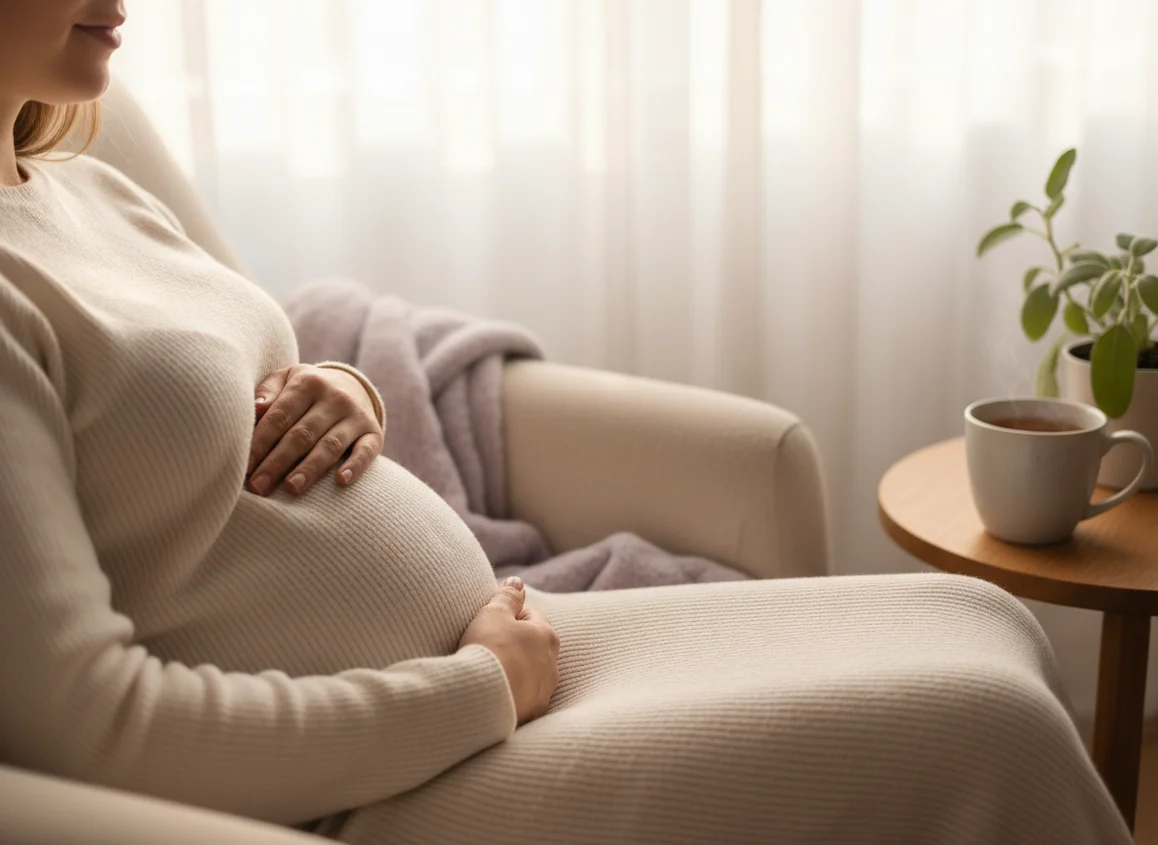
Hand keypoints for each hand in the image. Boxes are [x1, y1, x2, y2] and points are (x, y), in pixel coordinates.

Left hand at [247, 364, 383, 495]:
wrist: (352, 385)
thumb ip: (268, 392)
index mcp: (308, 382)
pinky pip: (366, 452)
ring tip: (291, 488)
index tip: (244, 466)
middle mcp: (335, 397)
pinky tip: (341, 481)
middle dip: (278, 462)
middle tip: (258, 486)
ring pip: (330, 445)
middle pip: (302, 434)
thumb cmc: (307, 390)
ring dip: (310, 468)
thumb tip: (254, 408)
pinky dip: (355, 466)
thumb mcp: (287, 379)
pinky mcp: (374, 433)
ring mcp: (356, 416)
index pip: (280, 416)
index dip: (261, 442)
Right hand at [459, 577, 559, 724]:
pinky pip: (523, 698)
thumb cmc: (488, 648)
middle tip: (488, 647)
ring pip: (531, 674)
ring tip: (490, 671)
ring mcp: (544, 691)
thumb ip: (507, 596)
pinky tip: (493, 691)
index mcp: (546, 635)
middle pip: (533, 646)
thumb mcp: (493, 613)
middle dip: (514, 645)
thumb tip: (517, 581)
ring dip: (515, 670)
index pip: (530, 616)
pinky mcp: (533, 713)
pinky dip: (512, 693)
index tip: (490, 624)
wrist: (481, 696)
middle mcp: (552, 664)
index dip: (508, 616)